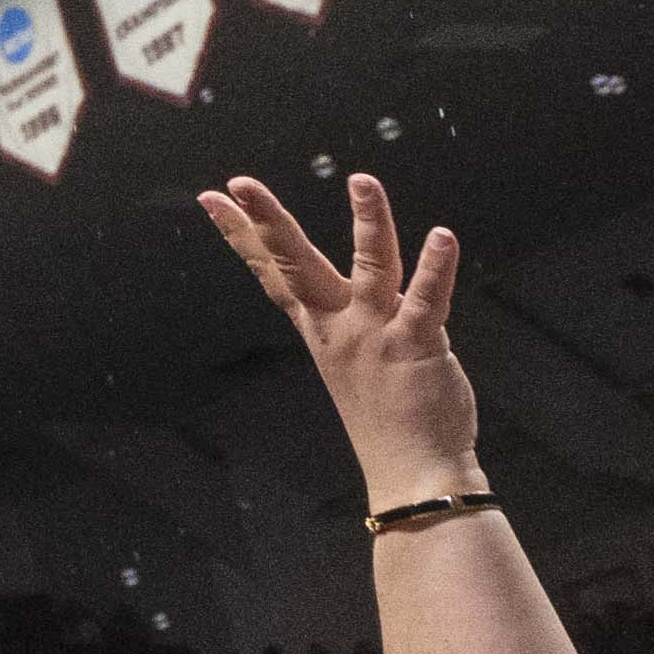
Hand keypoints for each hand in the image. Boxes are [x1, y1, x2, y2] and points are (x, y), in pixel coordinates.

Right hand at [193, 172, 488, 503]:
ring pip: (371, 266)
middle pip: (296, 264)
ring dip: (368, 222)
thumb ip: (357, 315)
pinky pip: (427, 299)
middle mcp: (339, 326)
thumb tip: (370, 282)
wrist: (413, 473)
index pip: (272, 271)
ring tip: (362, 180)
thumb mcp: (354, 357)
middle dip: (266, 221)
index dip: (240, 233)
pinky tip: (442, 235)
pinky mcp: (416, 345)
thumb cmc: (387, 416)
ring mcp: (375, 335)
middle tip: (240, 182)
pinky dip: (435, 267)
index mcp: (320, 327)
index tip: (212, 197)